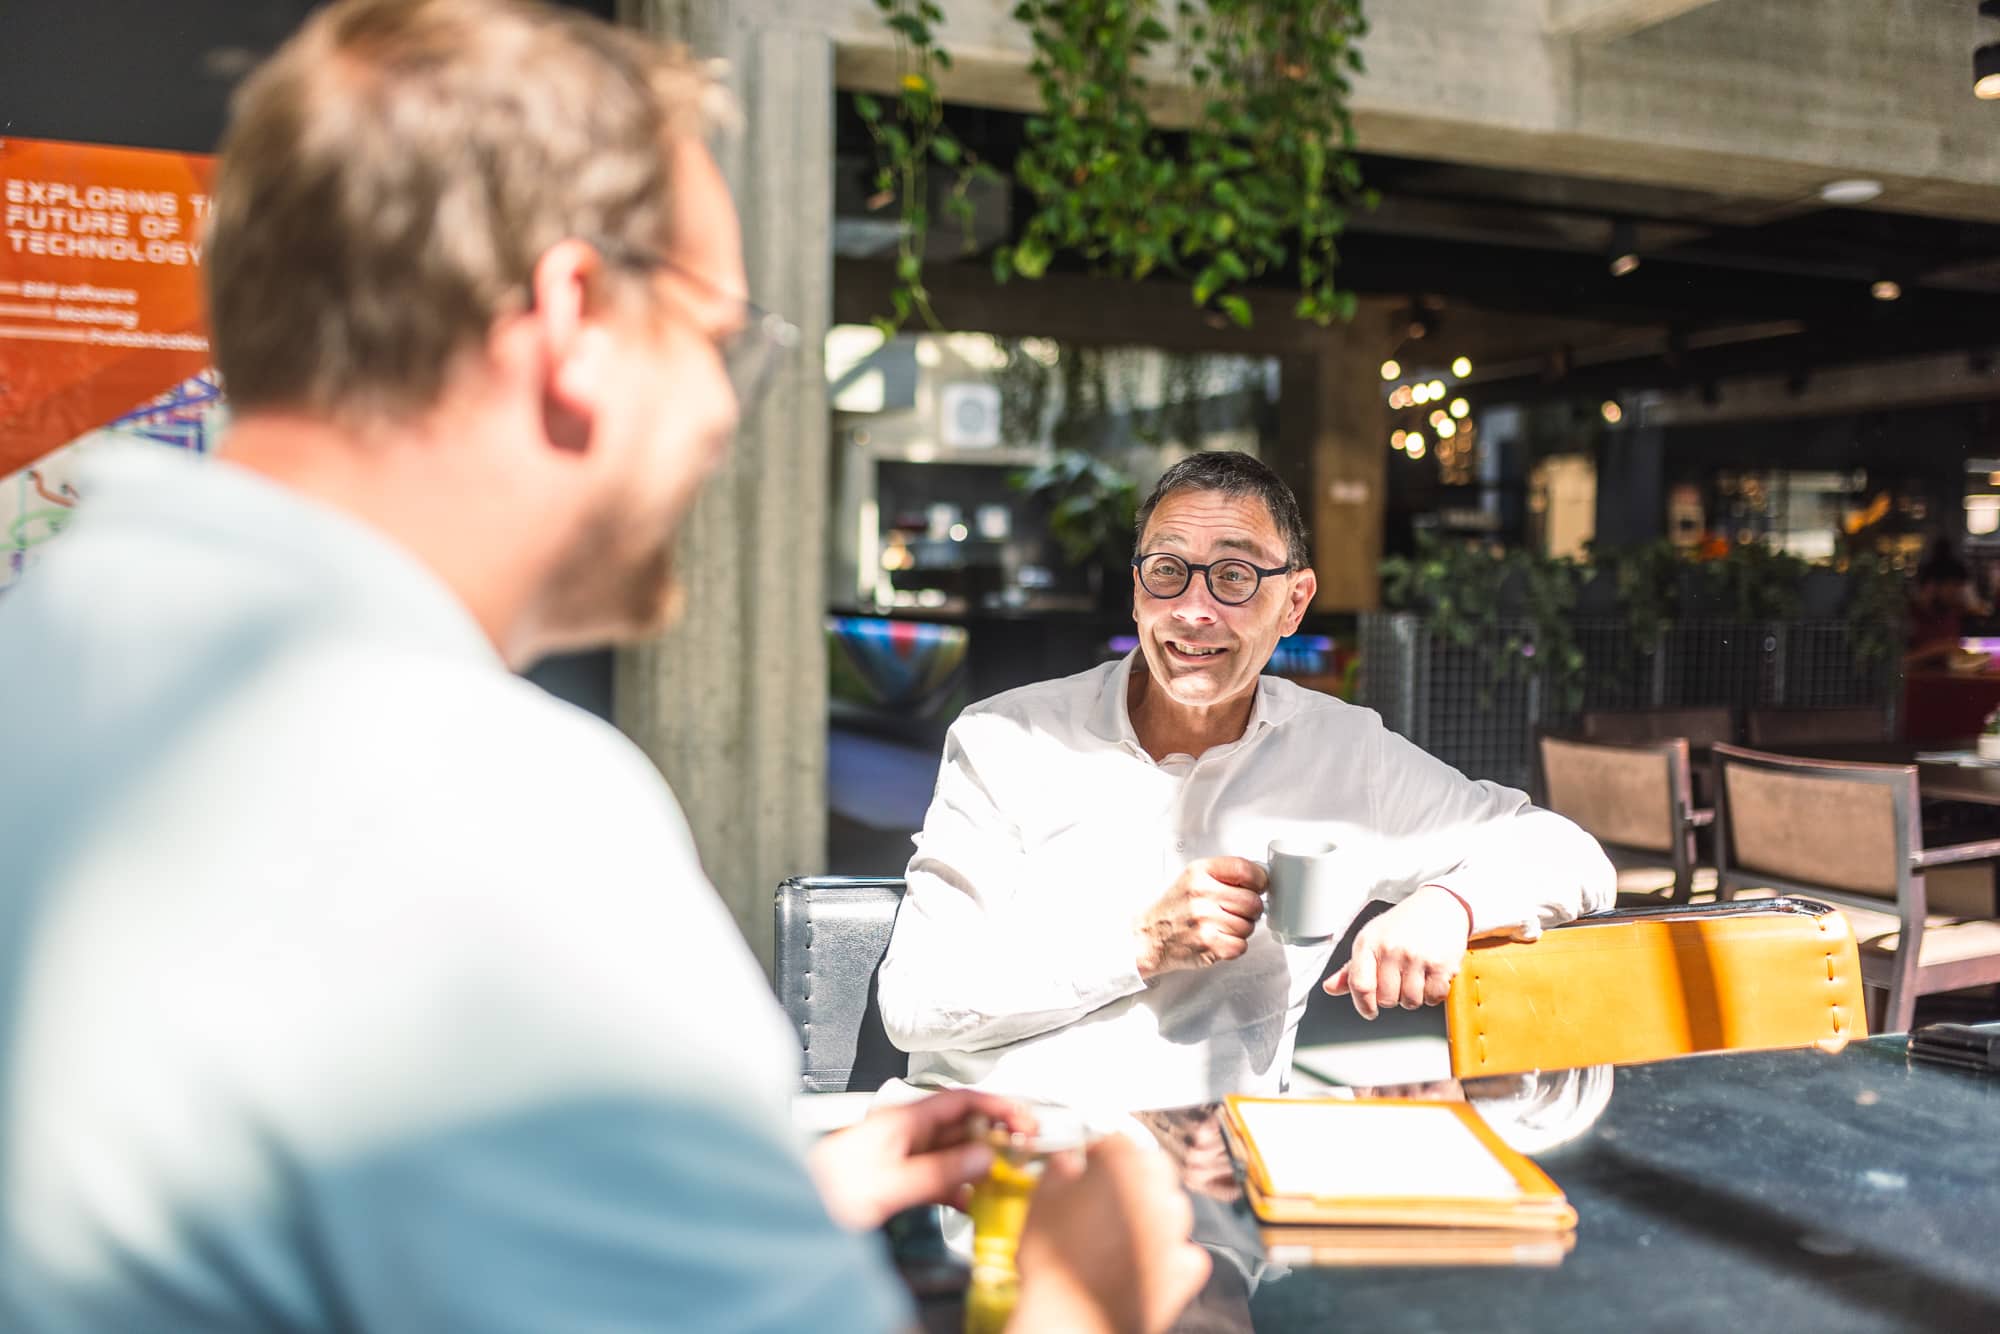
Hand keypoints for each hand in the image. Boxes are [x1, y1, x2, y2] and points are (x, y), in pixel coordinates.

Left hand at [806, 1089, 1032, 1229]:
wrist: (793, 1213)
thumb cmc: (828, 1190)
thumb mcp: (888, 1183)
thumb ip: (937, 1171)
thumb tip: (983, 1157)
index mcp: (903, 1120)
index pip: (960, 1100)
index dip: (996, 1105)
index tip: (1024, 1118)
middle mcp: (905, 1132)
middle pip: (961, 1125)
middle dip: (995, 1134)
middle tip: (1026, 1149)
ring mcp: (902, 1155)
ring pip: (953, 1152)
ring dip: (980, 1163)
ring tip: (1006, 1177)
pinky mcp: (897, 1179)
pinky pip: (938, 1176)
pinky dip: (958, 1187)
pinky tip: (971, 1202)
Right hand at [1011, 1137, 1211, 1333]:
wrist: (1071, 1319)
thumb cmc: (1055, 1262)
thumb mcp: (1041, 1202)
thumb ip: (1058, 1170)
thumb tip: (1066, 1162)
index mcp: (1122, 1167)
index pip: (1118, 1140)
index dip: (1100, 1151)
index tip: (1089, 1162)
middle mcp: (1156, 1194)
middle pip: (1155, 1169)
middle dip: (1135, 1175)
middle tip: (1109, 1192)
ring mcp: (1174, 1233)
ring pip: (1175, 1207)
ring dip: (1156, 1210)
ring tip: (1127, 1226)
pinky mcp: (1182, 1271)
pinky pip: (1188, 1252)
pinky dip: (1175, 1252)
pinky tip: (1151, 1258)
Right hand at [1134, 857, 1267, 979]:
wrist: (1149, 937)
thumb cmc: (1174, 909)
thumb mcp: (1192, 879)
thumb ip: (1224, 874)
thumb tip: (1262, 878)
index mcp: (1200, 872)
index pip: (1245, 869)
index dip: (1260, 880)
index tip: (1259, 887)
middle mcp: (1202, 894)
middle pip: (1253, 901)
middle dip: (1251, 910)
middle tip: (1237, 912)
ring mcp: (1205, 920)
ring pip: (1249, 926)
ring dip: (1241, 929)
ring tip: (1221, 927)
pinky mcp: (1208, 945)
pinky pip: (1241, 946)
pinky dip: (1234, 946)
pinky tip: (1219, 939)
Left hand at [1322, 884, 1472, 1018]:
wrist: (1439, 904)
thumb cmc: (1402, 924)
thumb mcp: (1371, 939)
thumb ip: (1351, 969)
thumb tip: (1330, 988)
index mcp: (1368, 943)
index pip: (1359, 985)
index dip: (1363, 1004)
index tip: (1370, 1010)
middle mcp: (1391, 949)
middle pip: (1386, 999)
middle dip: (1393, 996)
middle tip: (1399, 979)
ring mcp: (1417, 957)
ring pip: (1410, 1001)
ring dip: (1414, 996)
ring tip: (1416, 976)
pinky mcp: (1441, 964)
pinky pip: (1433, 997)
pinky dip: (1433, 994)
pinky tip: (1431, 977)